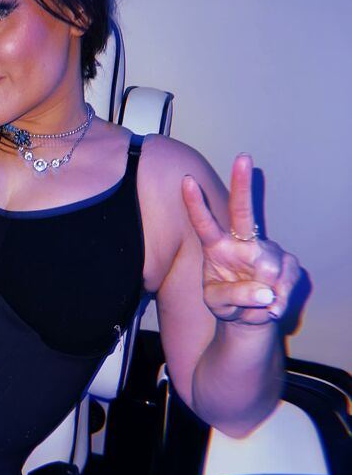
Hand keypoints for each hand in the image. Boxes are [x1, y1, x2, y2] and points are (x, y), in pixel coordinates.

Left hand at [181, 154, 299, 324]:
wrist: (249, 317)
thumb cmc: (225, 301)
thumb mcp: (217, 303)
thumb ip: (233, 296)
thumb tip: (264, 291)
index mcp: (217, 247)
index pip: (204, 223)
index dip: (195, 203)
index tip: (186, 180)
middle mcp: (242, 242)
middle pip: (242, 210)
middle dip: (242, 184)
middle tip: (242, 158)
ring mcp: (267, 250)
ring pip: (268, 267)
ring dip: (263, 294)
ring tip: (257, 303)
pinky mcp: (288, 264)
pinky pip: (286, 284)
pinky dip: (278, 302)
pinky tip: (271, 305)